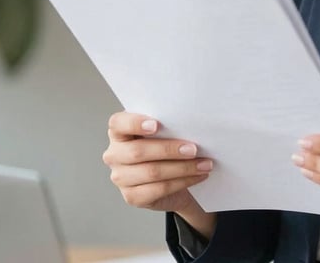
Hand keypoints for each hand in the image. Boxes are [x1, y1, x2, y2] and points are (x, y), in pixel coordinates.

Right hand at [103, 111, 215, 237]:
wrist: (172, 176)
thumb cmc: (166, 146)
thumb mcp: (165, 131)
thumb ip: (168, 125)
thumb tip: (191, 123)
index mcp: (119, 132)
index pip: (118, 123)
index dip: (134, 123)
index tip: (156, 124)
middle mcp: (115, 155)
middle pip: (138, 151)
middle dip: (169, 150)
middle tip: (194, 149)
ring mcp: (121, 178)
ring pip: (152, 172)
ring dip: (183, 168)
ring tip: (205, 164)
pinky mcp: (132, 197)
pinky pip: (159, 189)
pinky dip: (183, 181)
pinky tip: (198, 176)